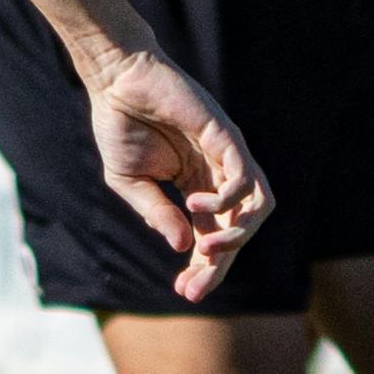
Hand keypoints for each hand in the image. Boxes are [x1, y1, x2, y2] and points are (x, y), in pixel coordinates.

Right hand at [79, 42, 268, 303]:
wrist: (116, 82)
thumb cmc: (120, 126)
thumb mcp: (132, 183)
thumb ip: (157, 215)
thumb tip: (183, 247)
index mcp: (198, 187)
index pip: (213, 235)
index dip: (205, 267)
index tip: (184, 291)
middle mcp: (220, 174)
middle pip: (239, 229)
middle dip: (220, 263)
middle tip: (194, 287)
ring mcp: (227, 156)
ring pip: (257, 207)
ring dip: (237, 235)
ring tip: (208, 248)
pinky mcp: (225, 137)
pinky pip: (244, 177)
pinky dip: (226, 199)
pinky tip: (194, 204)